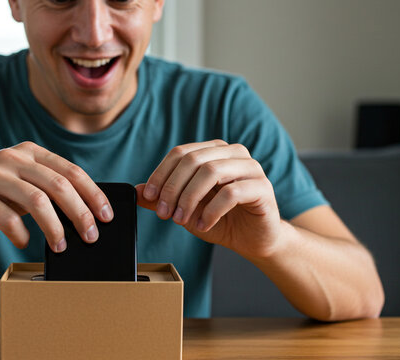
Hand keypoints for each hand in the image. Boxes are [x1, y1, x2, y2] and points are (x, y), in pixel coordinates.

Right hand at [0, 141, 112, 251]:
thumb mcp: (16, 178)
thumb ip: (43, 185)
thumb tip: (82, 210)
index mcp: (28, 152)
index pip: (71, 171)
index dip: (93, 193)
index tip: (106, 215)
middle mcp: (13, 159)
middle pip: (59, 186)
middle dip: (80, 213)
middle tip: (91, 235)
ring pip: (37, 201)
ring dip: (55, 227)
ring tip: (61, 245)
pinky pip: (7, 219)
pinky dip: (20, 234)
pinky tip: (24, 242)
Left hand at [135, 140, 281, 258]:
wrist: (252, 240)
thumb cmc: (220, 220)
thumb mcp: (185, 209)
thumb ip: (164, 197)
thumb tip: (137, 190)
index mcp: (214, 151)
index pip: (180, 153)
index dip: (161, 174)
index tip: (147, 196)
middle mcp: (233, 153)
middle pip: (194, 160)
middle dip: (172, 188)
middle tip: (163, 213)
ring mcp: (251, 168)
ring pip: (212, 172)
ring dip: (190, 198)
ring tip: (181, 220)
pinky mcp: (262, 188)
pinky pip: (232, 193)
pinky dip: (211, 211)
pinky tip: (203, 225)